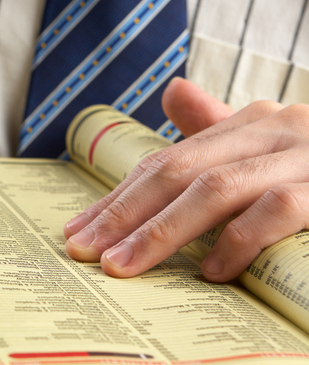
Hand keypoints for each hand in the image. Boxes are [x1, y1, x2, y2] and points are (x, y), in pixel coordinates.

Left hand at [64, 77, 308, 281]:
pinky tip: (212, 272)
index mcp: (252, 123)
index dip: (118, 195)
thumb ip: (222, 128)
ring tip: (122, 268)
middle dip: (123, 212)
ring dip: (162, 232)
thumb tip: (172, 91)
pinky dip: (239, 240)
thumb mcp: (273, 143)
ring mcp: (307, 155)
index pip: (167, 159)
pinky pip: (277, 210)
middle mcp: (274, 129)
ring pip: (216, 189)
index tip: (78, 230)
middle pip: (177, 170)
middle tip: (82, 249)